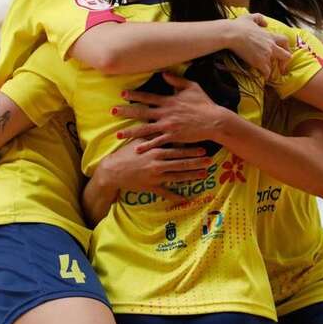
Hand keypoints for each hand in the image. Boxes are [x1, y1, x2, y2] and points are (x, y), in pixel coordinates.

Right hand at [91, 138, 211, 200]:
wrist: (112, 171)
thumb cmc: (125, 154)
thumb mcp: (138, 141)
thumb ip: (152, 135)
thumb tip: (163, 124)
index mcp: (155, 151)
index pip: (177, 150)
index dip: (191, 150)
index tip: (203, 149)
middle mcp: (157, 164)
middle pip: (181, 163)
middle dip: (196, 162)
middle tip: (210, 161)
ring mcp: (155, 177)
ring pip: (177, 177)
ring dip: (192, 176)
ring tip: (204, 174)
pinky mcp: (151, 188)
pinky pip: (165, 193)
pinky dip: (175, 196)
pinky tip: (186, 199)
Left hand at [112, 73, 229, 151]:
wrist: (214, 121)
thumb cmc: (204, 103)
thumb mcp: (192, 87)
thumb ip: (176, 80)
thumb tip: (164, 73)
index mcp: (169, 101)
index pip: (148, 97)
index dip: (135, 96)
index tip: (123, 95)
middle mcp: (165, 113)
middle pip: (141, 112)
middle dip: (126, 112)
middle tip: (112, 112)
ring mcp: (168, 126)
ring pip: (145, 129)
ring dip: (130, 132)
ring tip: (117, 135)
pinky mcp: (173, 137)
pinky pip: (157, 142)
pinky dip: (146, 146)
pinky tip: (136, 150)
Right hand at [227, 13, 290, 77]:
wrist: (232, 34)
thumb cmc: (239, 26)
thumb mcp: (250, 17)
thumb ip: (259, 18)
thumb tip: (265, 23)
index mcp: (270, 35)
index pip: (285, 41)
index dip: (286, 48)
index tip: (284, 52)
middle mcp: (271, 46)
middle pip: (286, 55)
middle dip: (284, 63)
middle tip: (281, 68)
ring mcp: (266, 55)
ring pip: (274, 66)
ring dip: (271, 70)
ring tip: (268, 74)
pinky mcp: (259, 62)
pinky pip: (266, 72)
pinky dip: (265, 76)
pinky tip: (263, 78)